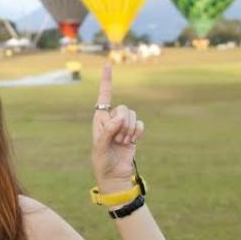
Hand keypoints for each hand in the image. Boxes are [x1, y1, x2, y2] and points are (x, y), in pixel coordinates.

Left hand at [92, 63, 144, 185]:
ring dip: (130, 130)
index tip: (108, 64)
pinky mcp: (134, 132)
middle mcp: (112, 118)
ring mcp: (124, 125)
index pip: (104, 96)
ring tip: (122, 142)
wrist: (115, 175)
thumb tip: (119, 116)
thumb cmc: (103, 161)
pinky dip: (138, 132)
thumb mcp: (100, 146)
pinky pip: (140, 124)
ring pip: (133, 116)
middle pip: (124, 108)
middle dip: (123, 123)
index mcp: (100, 118)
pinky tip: (131, 142)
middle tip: (117, 138)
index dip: (107, 80)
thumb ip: (108, 130)